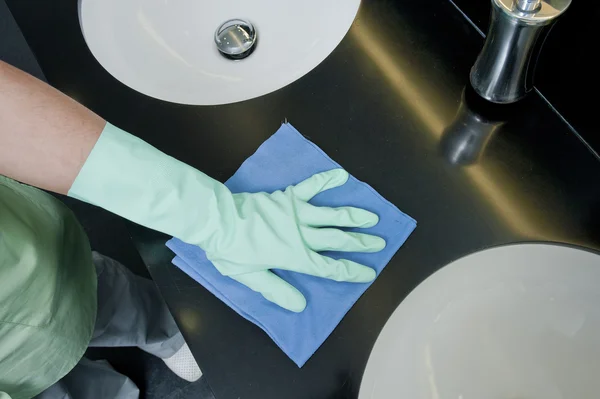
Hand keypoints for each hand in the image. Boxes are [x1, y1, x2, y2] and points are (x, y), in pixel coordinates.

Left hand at [202, 169, 385, 311]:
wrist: (218, 220)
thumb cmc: (231, 252)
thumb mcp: (250, 277)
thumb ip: (276, 290)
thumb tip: (300, 306)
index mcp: (294, 256)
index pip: (329, 267)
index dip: (350, 271)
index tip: (368, 273)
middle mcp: (301, 234)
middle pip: (337, 240)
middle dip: (360, 243)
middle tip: (380, 243)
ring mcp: (296, 212)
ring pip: (331, 215)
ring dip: (353, 216)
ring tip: (372, 217)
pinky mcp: (288, 196)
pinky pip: (311, 186)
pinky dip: (325, 180)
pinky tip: (341, 175)